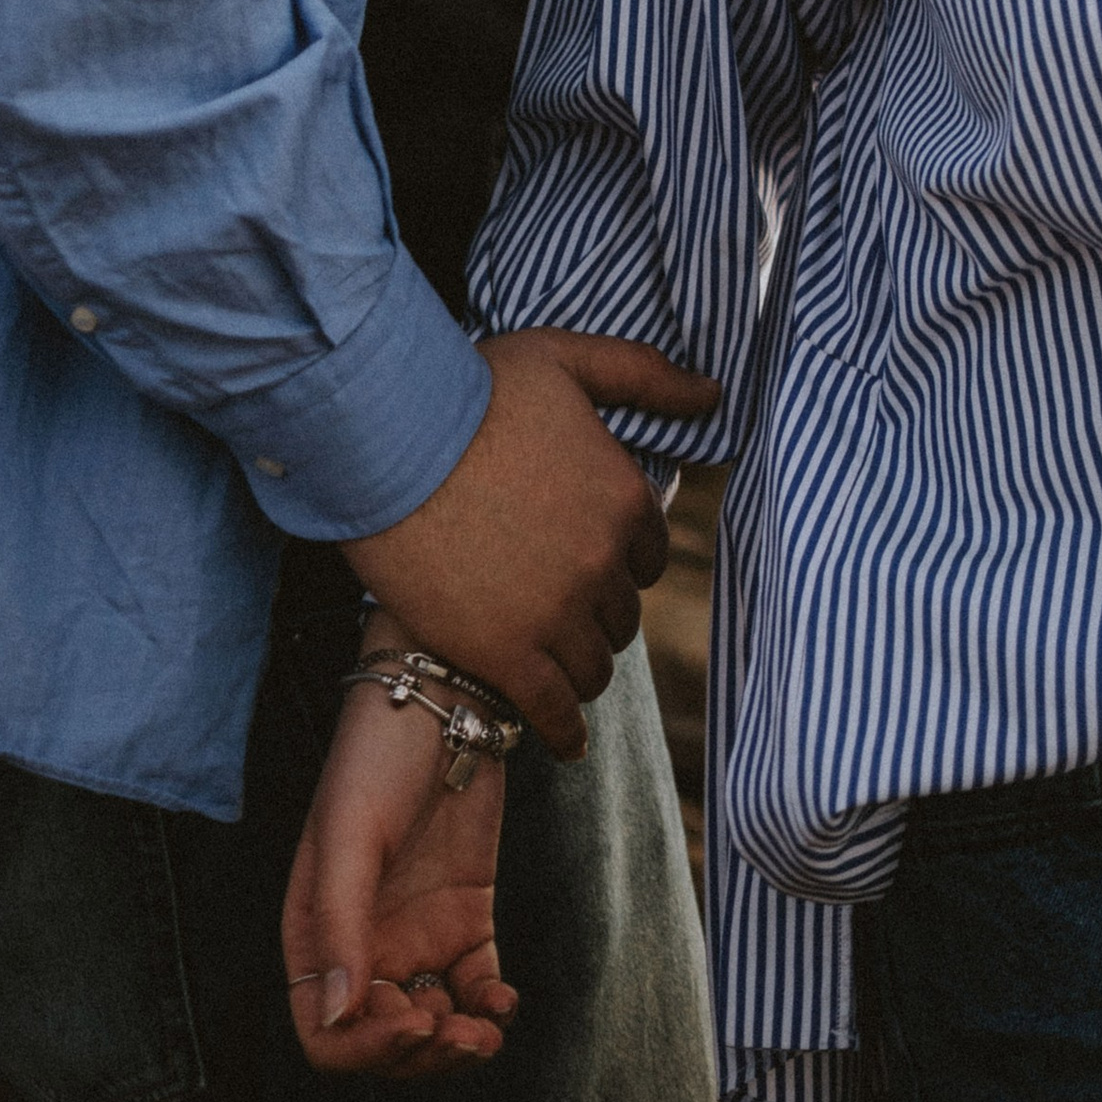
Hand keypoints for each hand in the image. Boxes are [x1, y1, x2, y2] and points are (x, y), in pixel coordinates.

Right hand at [284, 615, 514, 1077]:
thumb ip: (343, 926)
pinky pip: (472, 987)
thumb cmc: (377, 759)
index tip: (414, 1021)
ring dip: (456, 1045)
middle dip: (419, 1056)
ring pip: (431, 1025)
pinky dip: (489, 1008)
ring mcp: (415, 934)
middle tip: (460, 1037)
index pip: (326, 1032)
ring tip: (486, 1032)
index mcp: (317, 935)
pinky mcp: (464, 917)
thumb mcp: (351, 836)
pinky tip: (504, 1003)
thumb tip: (341, 1017)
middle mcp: (363, 945)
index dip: (366, 1049)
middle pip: (381, 1041)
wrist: (442, 699)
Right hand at [344, 330, 718, 761]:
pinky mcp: (506, 653)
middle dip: (594, 612)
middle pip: (621, 616)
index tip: (585, 560)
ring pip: (593, 668)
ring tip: (549, 662)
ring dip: (577, 667)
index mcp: (625, 497)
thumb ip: (646, 376)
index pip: (648, 558)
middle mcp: (603, 562)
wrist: (388, 438)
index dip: (617, 560)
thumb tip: (713, 393)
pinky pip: (553, 712)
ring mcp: (556, 613)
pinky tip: (562, 740)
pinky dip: (561, 731)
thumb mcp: (566, 362)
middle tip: (554, 606)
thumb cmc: (473, 390)